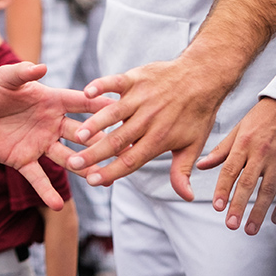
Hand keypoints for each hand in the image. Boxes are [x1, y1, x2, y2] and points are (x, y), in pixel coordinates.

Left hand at [0, 62, 109, 208]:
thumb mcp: (4, 78)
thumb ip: (22, 73)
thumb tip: (41, 67)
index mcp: (51, 101)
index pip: (81, 103)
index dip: (101, 105)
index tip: (125, 109)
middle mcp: (51, 124)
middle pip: (81, 135)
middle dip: (100, 143)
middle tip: (123, 152)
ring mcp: (39, 144)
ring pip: (67, 159)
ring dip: (82, 168)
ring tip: (101, 181)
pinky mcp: (23, 160)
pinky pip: (38, 177)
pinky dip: (47, 191)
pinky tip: (58, 205)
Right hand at [66, 58, 226, 198]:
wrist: (203, 77)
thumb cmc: (197, 114)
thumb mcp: (193, 145)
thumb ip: (182, 171)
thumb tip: (186, 197)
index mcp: (159, 138)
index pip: (131, 160)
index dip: (110, 171)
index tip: (91, 181)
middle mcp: (148, 119)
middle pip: (117, 140)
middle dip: (94, 153)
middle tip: (73, 162)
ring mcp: (140, 98)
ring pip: (113, 113)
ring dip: (95, 123)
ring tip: (78, 135)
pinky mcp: (135, 78)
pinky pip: (115, 82)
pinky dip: (101, 85)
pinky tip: (87, 92)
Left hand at [196, 98, 275, 234]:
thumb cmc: (260, 118)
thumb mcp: (237, 130)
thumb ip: (221, 151)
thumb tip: (201, 166)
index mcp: (243, 144)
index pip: (230, 171)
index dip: (223, 190)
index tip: (217, 207)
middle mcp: (261, 153)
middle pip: (248, 184)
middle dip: (239, 206)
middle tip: (231, 224)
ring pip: (269, 190)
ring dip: (259, 211)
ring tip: (250, 228)